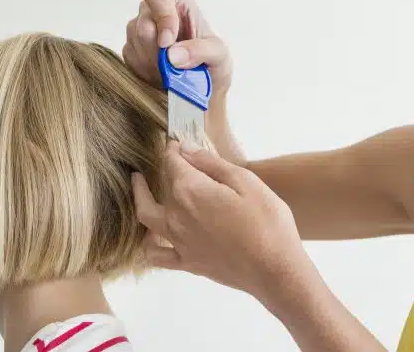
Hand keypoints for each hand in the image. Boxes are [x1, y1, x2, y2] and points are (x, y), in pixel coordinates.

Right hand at [123, 0, 232, 98]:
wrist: (203, 87)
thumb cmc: (213, 62)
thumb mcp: (219, 54)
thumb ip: (201, 50)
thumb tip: (173, 55)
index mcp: (177, 0)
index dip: (161, 15)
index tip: (168, 42)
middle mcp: (154, 11)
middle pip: (143, 24)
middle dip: (158, 50)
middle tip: (175, 66)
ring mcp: (139, 30)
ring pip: (135, 43)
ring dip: (154, 63)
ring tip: (173, 71)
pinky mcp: (131, 50)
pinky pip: (131, 59)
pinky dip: (147, 71)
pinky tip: (162, 75)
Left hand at [131, 140, 308, 298]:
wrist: (274, 270)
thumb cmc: (267, 222)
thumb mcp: (246, 182)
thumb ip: (212, 164)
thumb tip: (186, 149)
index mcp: (191, 190)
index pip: (173, 162)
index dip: (174, 149)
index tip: (177, 142)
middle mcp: (177, 214)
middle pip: (162, 186)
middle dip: (164, 168)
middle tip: (169, 158)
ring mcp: (179, 241)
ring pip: (147, 217)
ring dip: (140, 197)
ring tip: (138, 185)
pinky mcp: (187, 262)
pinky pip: (156, 255)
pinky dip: (148, 244)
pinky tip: (149, 236)